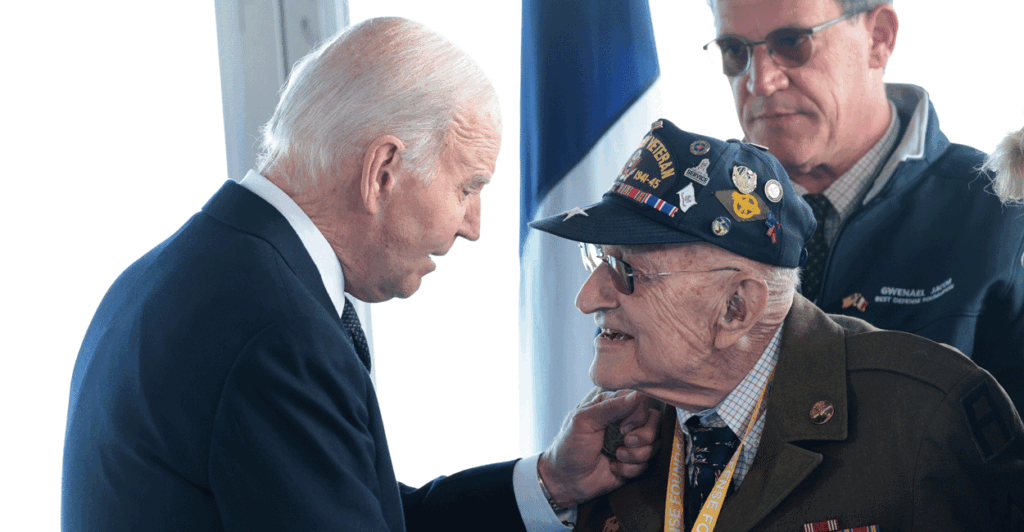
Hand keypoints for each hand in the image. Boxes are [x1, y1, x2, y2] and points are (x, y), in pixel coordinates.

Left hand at [537, 389, 660, 507]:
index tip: (623, 428)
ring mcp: (631, 443)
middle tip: (625, 442)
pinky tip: (614, 468)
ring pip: (654, 444)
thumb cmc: (570, 446)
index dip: (638, 415)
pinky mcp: (634, 463)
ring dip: (635, 455)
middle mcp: (625, 421)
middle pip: (655, 421)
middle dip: (644, 436)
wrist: (566, 481)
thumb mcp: (584, 421)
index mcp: (612, 405)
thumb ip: (611, 407)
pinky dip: (630, 468)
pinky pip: (648, 463)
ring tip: (615, 456)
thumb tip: (640, 394)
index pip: (642, 401)